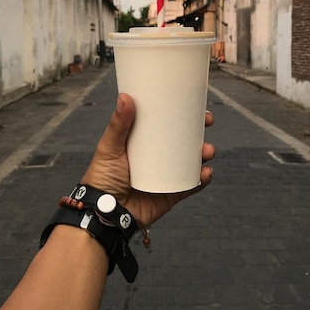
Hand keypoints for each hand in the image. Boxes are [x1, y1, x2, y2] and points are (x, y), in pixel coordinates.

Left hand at [81, 93, 213, 227]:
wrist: (105, 213)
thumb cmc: (102, 177)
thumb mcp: (109, 147)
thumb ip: (118, 125)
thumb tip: (126, 97)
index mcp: (144, 142)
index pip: (166, 124)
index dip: (182, 114)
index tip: (194, 104)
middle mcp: (157, 157)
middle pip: (184, 140)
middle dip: (200, 130)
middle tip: (207, 121)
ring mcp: (166, 175)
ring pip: (192, 161)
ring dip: (205, 153)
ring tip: (207, 150)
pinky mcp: (171, 194)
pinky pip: (192, 185)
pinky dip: (202, 179)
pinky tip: (206, 172)